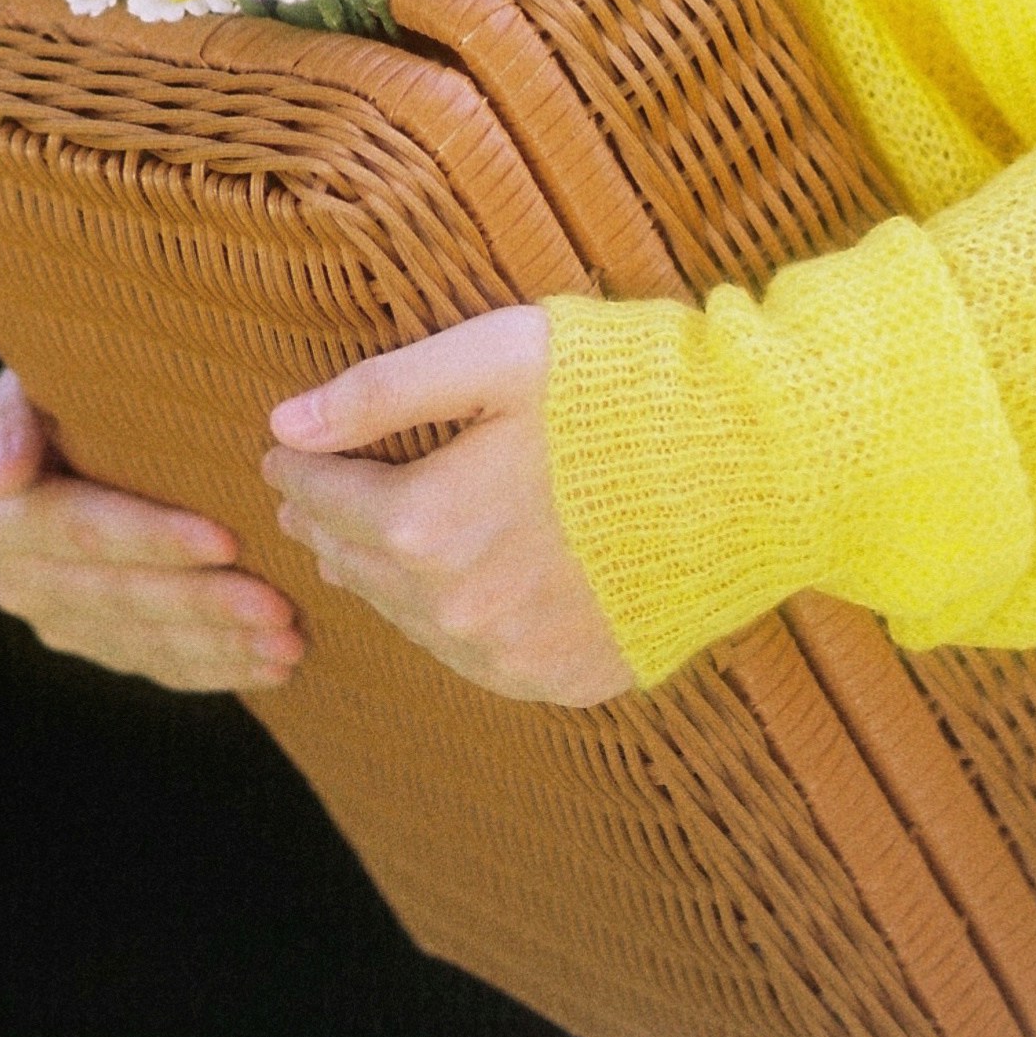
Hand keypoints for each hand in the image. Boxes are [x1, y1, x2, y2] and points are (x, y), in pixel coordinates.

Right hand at [0, 367, 303, 693]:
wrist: (72, 427)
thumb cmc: (68, 389)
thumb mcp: (31, 384)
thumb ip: (11, 416)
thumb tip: (0, 476)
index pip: (86, 532)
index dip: (155, 539)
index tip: (228, 539)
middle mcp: (19, 581)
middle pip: (124, 597)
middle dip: (205, 602)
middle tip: (279, 607)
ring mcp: (60, 622)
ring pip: (150, 641)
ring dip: (223, 644)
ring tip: (290, 642)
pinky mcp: (99, 645)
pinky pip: (161, 666)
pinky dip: (221, 667)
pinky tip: (275, 666)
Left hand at [262, 307, 634, 704]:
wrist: (755, 470)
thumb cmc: (623, 393)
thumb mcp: (493, 358)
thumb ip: (381, 392)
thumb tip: (285, 421)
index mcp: (428, 526)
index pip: (326, 499)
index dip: (296, 469)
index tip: (280, 450)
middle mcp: (459, 610)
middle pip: (359, 566)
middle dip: (327, 523)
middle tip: (309, 494)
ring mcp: (516, 656)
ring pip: (411, 620)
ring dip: (381, 577)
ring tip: (366, 542)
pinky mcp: (568, 678)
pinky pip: (477, 659)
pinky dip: (449, 622)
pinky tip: (450, 592)